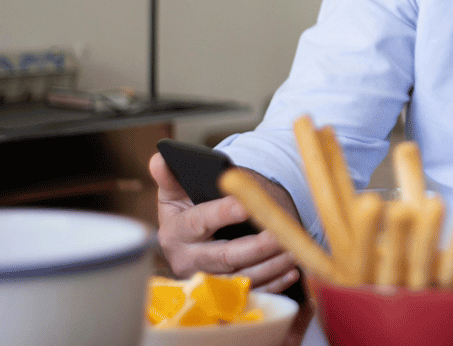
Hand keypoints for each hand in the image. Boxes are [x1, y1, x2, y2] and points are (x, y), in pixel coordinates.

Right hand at [148, 153, 300, 291]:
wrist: (192, 239)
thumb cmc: (188, 210)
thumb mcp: (176, 193)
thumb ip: (171, 176)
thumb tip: (159, 158)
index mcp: (175, 233)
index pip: (198, 222)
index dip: (221, 213)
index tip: (244, 205)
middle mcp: (188, 260)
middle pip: (224, 257)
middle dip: (254, 248)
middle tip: (278, 235)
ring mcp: (207, 280)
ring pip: (241, 278)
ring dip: (270, 266)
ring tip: (293, 250)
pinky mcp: (224, 294)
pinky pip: (251, 292)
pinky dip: (274, 283)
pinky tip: (291, 270)